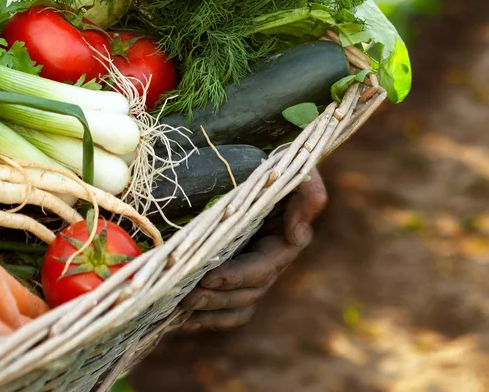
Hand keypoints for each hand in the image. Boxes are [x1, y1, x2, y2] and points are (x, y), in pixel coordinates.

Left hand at [179, 167, 326, 331]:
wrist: (253, 168)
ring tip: (180, 305)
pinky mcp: (231, 280)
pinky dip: (205, 319)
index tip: (209, 276)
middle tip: (186, 294)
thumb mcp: (297, 172)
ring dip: (209, 312)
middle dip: (216, 297)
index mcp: (280, 244)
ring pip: (235, 307)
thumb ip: (307, 195)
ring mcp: (249, 275)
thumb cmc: (275, 168)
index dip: (236, 277)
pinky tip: (181, 318)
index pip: (261, 270)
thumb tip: (297, 235)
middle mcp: (267, 266)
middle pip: (246, 294)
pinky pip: (224, 312)